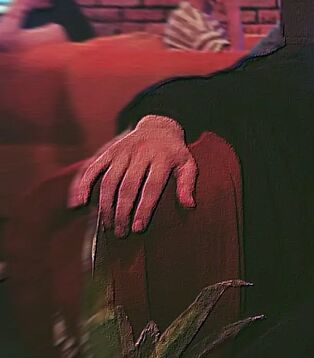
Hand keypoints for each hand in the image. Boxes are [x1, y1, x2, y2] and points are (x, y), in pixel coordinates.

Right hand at [68, 115, 196, 236]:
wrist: (158, 125)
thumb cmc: (174, 152)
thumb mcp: (188, 163)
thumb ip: (187, 183)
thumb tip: (189, 205)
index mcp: (161, 158)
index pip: (151, 187)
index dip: (144, 209)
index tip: (138, 228)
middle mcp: (140, 154)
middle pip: (128, 186)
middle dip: (122, 212)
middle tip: (120, 232)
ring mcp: (122, 152)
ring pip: (109, 180)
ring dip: (105, 205)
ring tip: (107, 225)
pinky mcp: (108, 151)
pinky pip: (92, 168)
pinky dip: (83, 185)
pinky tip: (79, 203)